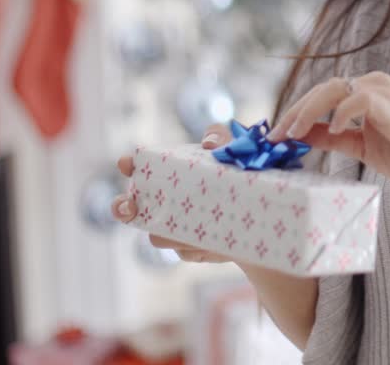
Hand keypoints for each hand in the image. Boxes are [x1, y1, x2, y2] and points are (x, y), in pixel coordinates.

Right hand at [111, 122, 235, 263]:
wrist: (263, 210)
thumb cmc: (241, 171)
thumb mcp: (236, 149)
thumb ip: (222, 137)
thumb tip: (209, 145)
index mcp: (168, 172)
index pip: (139, 166)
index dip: (129, 164)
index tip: (127, 164)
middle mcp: (164, 201)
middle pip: (130, 209)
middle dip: (125, 208)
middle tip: (133, 206)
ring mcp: (175, 228)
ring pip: (159, 237)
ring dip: (171, 233)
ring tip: (196, 227)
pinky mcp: (192, 249)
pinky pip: (187, 253)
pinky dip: (199, 248)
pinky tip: (216, 243)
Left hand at [265, 72, 389, 200]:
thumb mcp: (359, 145)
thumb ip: (331, 136)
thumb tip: (297, 134)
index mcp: (366, 91)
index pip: (322, 94)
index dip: (295, 112)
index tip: (274, 134)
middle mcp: (374, 84)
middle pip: (323, 88)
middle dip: (295, 112)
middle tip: (276, 135)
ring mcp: (385, 92)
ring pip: (335, 89)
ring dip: (309, 111)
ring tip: (294, 133)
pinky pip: (360, 100)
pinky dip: (342, 113)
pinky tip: (334, 130)